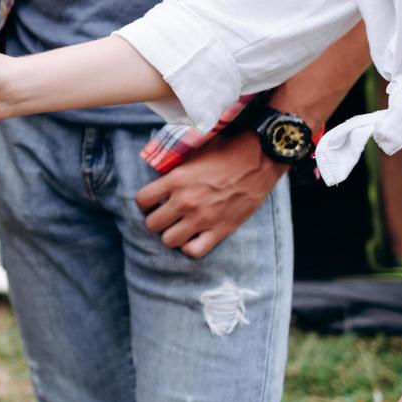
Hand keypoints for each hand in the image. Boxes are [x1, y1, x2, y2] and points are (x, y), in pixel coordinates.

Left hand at [134, 131, 285, 259]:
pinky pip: (194, 251)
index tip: (152, 201)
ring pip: (169, 241)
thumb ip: (173, 164)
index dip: (145, 202)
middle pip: (152, 225)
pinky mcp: (220, 230)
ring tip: (178, 226)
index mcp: (175, 180)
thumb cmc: (226, 150)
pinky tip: (193, 237)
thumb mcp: (193, 151)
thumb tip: (156, 168)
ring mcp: (202, 218)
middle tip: (166, 215)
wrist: (258, 159)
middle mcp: (185, 202)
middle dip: (156, 219)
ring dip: (171, 234)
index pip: (142, 200)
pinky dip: (190, 247)